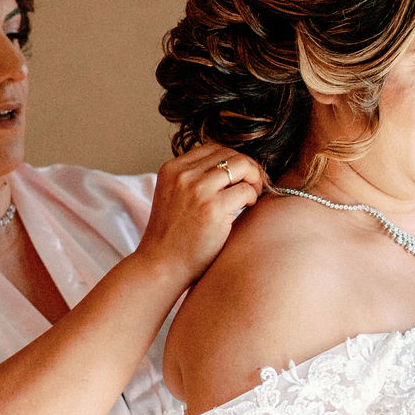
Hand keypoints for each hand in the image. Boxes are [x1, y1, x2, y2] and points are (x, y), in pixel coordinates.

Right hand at [137, 142, 263, 289]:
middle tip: (255, 185)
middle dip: (248, 167)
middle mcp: (183, 175)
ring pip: (241, 167)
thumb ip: (192, 180)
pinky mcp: (213, 209)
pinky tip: (247, 208)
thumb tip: (230, 168)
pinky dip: (252, 198)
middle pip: (230, 154)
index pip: (212, 148)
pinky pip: (246, 191)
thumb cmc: (172, 238)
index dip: (232, 160)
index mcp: (172, 169)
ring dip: (254, 180)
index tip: (241, 175)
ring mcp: (198, 190)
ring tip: (252, 197)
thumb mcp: (173, 197)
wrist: (160, 266)